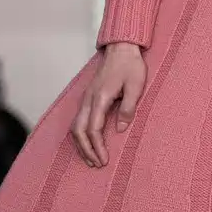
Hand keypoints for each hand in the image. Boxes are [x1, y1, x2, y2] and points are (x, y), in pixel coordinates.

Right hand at [71, 42, 146, 166]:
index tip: (104, 160)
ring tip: (90, 159)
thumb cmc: (131, 65)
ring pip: (75, 126)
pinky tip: (87, 142)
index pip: (93, 129)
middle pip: (78, 130)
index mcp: (100, 98)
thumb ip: (128, 108)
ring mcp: (86, 98)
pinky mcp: (88, 97)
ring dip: (81, 144)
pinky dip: (80, 134)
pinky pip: (78, 119)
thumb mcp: (136, 86)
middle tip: (96, 164)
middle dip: (86, 150)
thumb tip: (121, 129)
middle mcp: (88, 99)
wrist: (121, 47)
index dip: (97, 147)